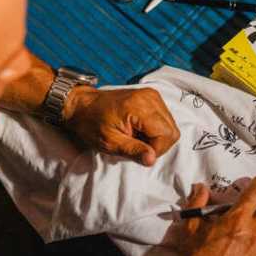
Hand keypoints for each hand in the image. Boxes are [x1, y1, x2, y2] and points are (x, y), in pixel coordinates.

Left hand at [65, 86, 179, 165]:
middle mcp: (150, 98)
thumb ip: (133, 150)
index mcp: (140, 107)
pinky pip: (164, 118)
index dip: (155, 149)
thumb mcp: (109, 142)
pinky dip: (154, 128)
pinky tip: (138, 129)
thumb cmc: (92, 124)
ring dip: (156, 137)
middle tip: (137, 146)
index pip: (166, 135)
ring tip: (135, 136)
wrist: (83, 105)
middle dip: (158, 144)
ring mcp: (152, 95)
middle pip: (172, 130)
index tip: (137, 152)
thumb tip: (152, 160)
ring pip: (170, 125)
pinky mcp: (151, 97)